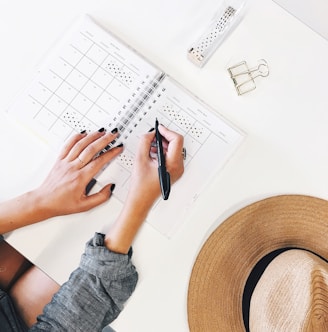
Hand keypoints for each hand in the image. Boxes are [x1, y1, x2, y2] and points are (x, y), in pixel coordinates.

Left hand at [35, 129, 122, 217]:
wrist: (43, 202)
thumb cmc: (62, 204)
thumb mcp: (85, 206)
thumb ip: (101, 197)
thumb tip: (110, 187)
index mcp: (80, 178)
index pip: (99, 161)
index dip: (110, 153)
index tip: (118, 148)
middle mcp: (72, 168)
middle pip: (91, 149)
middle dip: (104, 140)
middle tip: (113, 134)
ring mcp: (65, 162)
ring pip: (80, 145)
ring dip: (92, 136)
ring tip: (102, 131)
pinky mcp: (59, 160)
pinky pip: (67, 145)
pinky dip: (76, 137)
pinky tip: (83, 133)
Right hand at [104, 125, 184, 252]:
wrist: (141, 200)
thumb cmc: (141, 186)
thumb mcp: (140, 159)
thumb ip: (145, 142)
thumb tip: (150, 133)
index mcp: (173, 164)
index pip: (177, 140)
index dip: (167, 131)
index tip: (158, 129)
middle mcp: (178, 167)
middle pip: (176, 144)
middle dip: (164, 137)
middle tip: (153, 135)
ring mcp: (177, 170)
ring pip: (173, 149)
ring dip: (162, 144)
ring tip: (150, 145)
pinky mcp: (173, 171)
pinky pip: (171, 156)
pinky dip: (162, 151)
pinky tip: (152, 152)